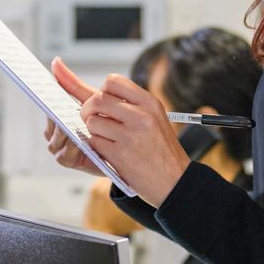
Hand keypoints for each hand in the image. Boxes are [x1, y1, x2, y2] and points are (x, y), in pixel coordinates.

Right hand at [42, 58, 102, 176]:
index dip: (45, 99)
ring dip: (63, 133)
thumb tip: (56, 61)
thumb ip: (72, 84)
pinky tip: (79, 140)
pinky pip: (64, 155)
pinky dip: (71, 147)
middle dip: (56, 117)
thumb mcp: (92, 99)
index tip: (43, 90)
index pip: (48, 106)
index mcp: (57, 117)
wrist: (130, 147)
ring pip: (54, 140)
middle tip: (62, 110)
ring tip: (71, 126)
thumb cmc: (110, 121)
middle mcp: (55, 134)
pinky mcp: (71, 162)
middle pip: (49, 124)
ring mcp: (61, 149)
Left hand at [77, 71, 190, 207]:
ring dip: (93, 131)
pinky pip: (94, 142)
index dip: (101, 91)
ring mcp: (131, 135)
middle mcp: (142, 115)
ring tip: (106, 139)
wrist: (175, 182)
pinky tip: (109, 152)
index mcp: (150, 103)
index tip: (102, 103)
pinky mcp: (121, 155)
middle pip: (98, 100)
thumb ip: (128, 104)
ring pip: (92, 122)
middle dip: (88, 110)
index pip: (113, 81)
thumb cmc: (160, 150)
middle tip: (92, 120)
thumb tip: (90, 90)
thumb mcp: (153, 119)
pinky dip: (96, 147)